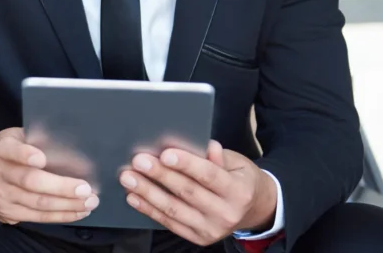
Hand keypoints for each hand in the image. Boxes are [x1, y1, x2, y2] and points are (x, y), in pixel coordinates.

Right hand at [0, 127, 99, 224]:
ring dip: (68, 204)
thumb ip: (40, 140)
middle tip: (85, 188)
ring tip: (90, 201)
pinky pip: (40, 217)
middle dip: (61, 186)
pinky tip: (78, 211)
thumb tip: (73, 150)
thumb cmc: (13, 155)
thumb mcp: (20, 139)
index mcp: (2, 147)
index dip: (25, 154)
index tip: (42, 158)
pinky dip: (63, 215)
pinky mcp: (9, 213)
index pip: (11, 150)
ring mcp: (2, 194)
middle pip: (30, 181)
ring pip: (39, 203)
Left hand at [120, 140, 277, 245]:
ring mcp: (212, 229)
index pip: (209, 175)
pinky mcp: (199, 237)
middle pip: (187, 192)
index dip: (186, 164)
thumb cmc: (239, 179)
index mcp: (239, 191)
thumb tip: (204, 145)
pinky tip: (134, 196)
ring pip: (174, 209)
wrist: (254, 209)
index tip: (165, 154)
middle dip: (160, 175)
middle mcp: (227, 213)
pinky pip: (169, 222)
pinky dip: (149, 209)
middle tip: (138, 161)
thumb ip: (218, 156)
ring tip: (128, 178)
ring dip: (147, 192)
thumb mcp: (237, 163)